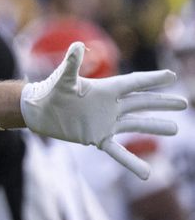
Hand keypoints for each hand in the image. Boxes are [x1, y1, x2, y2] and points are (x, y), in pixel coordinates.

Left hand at [20, 41, 187, 177]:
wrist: (39, 111)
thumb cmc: (50, 91)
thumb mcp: (63, 78)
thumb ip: (72, 64)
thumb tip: (77, 45)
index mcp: (106, 89)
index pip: (134, 83)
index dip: (153, 80)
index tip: (171, 76)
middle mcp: (110, 105)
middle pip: (142, 103)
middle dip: (162, 103)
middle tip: (183, 103)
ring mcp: (106, 122)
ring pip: (136, 124)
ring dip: (155, 126)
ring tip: (174, 129)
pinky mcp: (97, 137)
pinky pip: (118, 151)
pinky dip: (131, 162)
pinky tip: (145, 174)